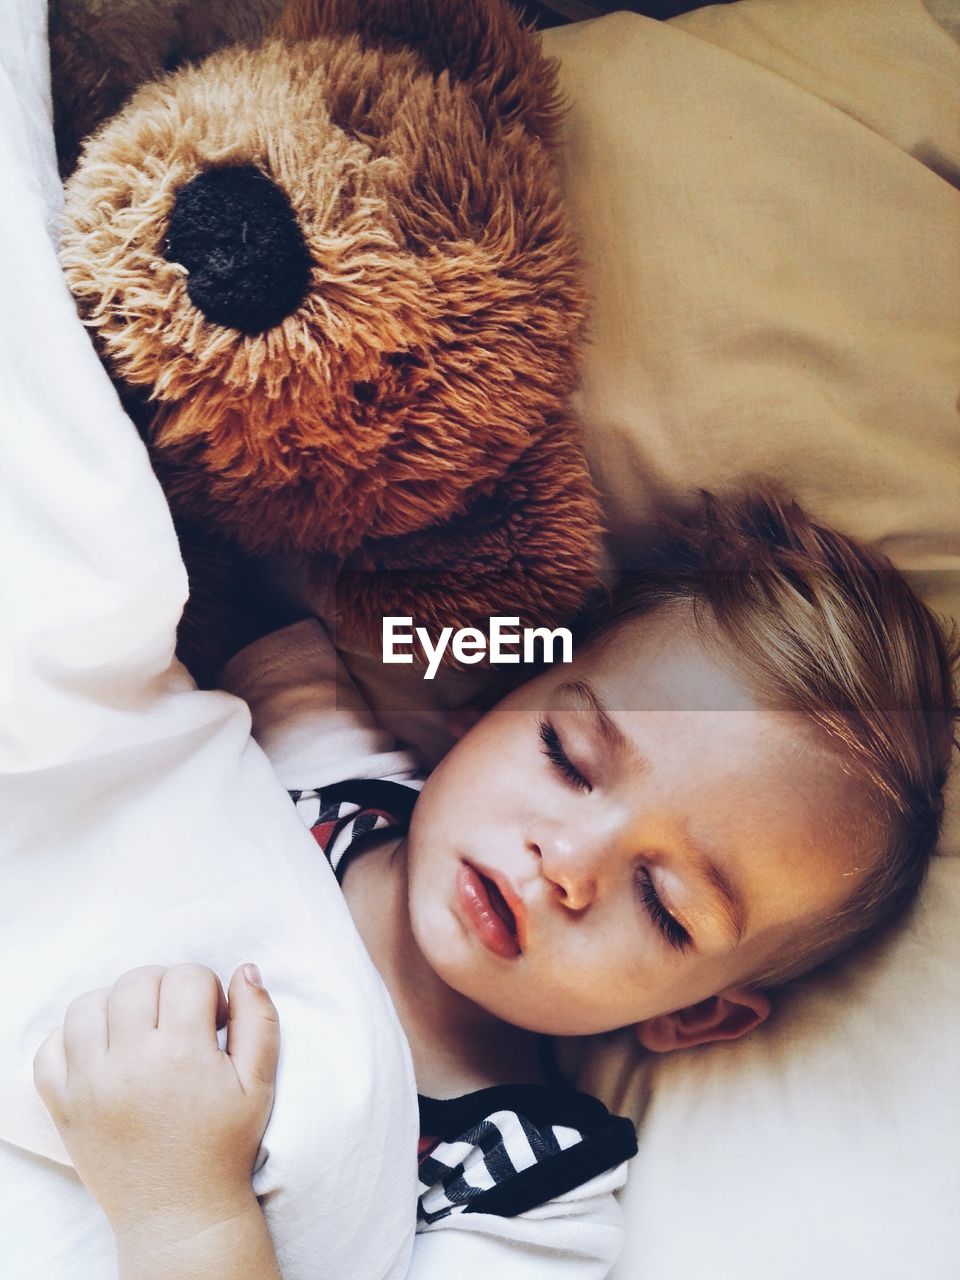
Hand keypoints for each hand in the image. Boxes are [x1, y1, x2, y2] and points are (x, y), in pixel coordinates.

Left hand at [33, 963, 279, 1241]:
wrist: (179, 1213)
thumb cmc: (225, 1146)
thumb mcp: (259, 1083)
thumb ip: (259, 1020)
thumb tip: (245, 970)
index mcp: (182, 1054)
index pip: (186, 977)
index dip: (206, 988)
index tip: (212, 1019)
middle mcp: (129, 1063)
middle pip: (136, 982)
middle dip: (163, 987)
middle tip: (179, 1020)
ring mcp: (88, 1084)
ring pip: (88, 1005)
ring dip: (116, 1005)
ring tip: (138, 1028)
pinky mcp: (63, 1105)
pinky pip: (49, 1049)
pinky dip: (70, 1038)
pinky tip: (102, 1050)